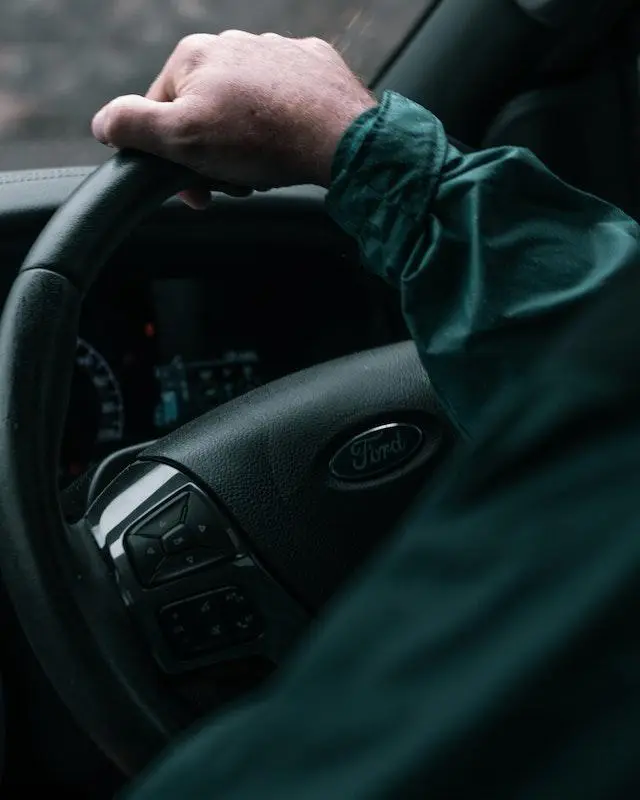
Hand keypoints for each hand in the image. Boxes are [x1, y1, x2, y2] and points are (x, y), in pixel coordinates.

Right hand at [91, 31, 376, 207]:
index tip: (196, 189)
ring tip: (264, 167)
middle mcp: (234, 43)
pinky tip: (290, 145)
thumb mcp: (180, 139)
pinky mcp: (313, 66)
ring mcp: (276, 51)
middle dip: (212, 153)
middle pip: (205, 110)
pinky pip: (286, 101)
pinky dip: (283, 125)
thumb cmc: (259, 138)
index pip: (161, 112)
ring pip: (246, 107)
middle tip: (234, 183)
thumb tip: (103, 124)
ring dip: (247, 143)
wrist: (339, 136)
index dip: (173, 158)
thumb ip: (132, 126)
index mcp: (193, 56)